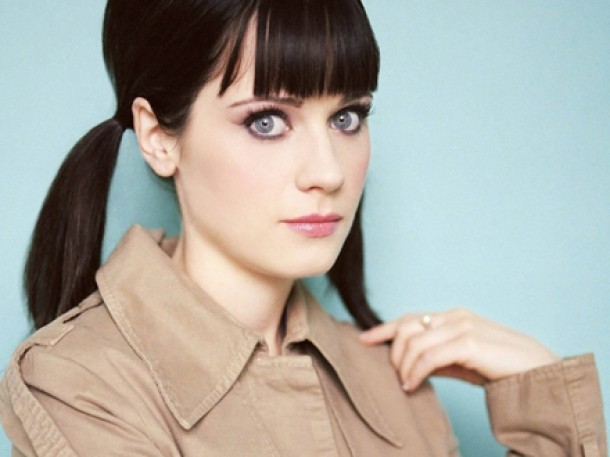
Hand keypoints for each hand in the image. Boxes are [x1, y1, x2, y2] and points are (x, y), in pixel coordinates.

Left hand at [359, 308, 559, 391]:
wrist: (537, 371)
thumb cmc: (499, 366)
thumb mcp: (462, 361)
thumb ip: (437, 356)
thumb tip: (410, 364)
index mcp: (452, 316)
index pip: (410, 317)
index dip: (384, 328)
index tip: (364, 340)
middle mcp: (454, 317)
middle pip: (407, 328)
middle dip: (393, 353)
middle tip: (396, 376)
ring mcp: (461, 327)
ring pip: (414, 343)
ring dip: (403, 366)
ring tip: (405, 385)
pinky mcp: (468, 342)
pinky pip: (429, 356)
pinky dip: (416, 371)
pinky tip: (413, 385)